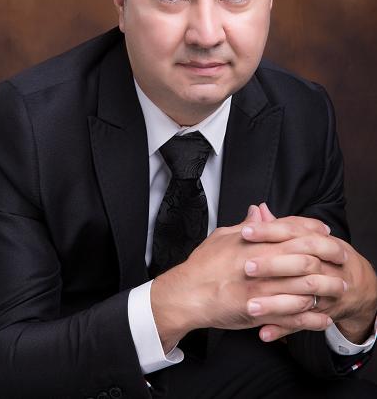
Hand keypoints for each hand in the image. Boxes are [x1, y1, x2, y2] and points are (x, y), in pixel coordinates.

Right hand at [150, 205, 336, 351]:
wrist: (187, 294)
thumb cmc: (202, 265)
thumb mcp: (223, 236)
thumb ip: (246, 225)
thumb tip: (258, 210)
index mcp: (253, 242)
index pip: (291, 230)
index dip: (311, 229)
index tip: (324, 231)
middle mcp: (261, 263)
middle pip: (305, 256)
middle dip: (326, 257)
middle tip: (339, 259)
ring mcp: (262, 289)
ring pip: (304, 287)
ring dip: (325, 288)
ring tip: (336, 288)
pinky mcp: (260, 312)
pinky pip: (293, 316)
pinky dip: (311, 317)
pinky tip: (321, 317)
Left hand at [244, 204, 376, 343]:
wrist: (358, 284)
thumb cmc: (325, 255)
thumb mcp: (306, 236)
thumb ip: (280, 226)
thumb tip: (258, 210)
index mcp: (319, 241)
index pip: (293, 231)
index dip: (269, 231)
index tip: (245, 232)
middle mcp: (325, 265)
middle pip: (300, 262)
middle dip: (272, 265)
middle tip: (246, 266)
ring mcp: (326, 291)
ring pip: (301, 296)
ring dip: (275, 303)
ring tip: (249, 305)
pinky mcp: (322, 314)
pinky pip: (302, 323)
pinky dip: (283, 329)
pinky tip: (263, 332)